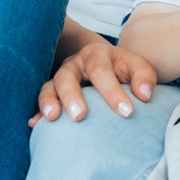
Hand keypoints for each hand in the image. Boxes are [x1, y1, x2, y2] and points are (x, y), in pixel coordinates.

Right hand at [31, 40, 156, 126]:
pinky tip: (34, 124)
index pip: (102, 72)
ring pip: (49, 86)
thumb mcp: (137, 66)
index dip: (113, 93)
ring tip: (52, 118)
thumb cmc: (122, 67)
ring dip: (48, 102)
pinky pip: (40, 100)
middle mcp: (74, 64)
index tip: (126, 112)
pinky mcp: (51, 90)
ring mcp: (60, 76)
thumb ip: (144, 76)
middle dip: (73, 96)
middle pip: (68, 77)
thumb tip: (145, 95)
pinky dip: (37, 112)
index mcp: (97, 54)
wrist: (103, 61)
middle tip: (80, 116)